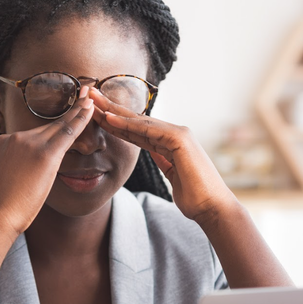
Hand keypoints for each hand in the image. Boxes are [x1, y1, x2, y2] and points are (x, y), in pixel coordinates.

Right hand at [0, 86, 95, 236]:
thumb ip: (3, 158)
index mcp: (4, 142)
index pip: (32, 132)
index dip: (49, 122)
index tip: (60, 111)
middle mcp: (16, 138)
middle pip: (47, 124)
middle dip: (67, 108)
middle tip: (83, 93)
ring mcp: (30, 143)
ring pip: (59, 125)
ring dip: (77, 111)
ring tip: (90, 98)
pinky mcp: (45, 154)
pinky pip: (67, 132)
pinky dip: (80, 118)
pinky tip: (90, 109)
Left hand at [89, 88, 237, 222]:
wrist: (213, 209)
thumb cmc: (195, 198)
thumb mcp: (173, 176)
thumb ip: (164, 162)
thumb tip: (155, 154)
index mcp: (171, 143)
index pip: (138, 130)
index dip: (116, 122)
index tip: (96, 115)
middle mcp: (175, 133)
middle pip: (136, 121)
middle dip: (111, 109)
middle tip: (89, 95)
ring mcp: (179, 134)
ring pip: (139, 122)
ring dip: (114, 112)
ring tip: (93, 101)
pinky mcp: (180, 139)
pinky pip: (147, 130)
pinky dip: (127, 125)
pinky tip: (109, 119)